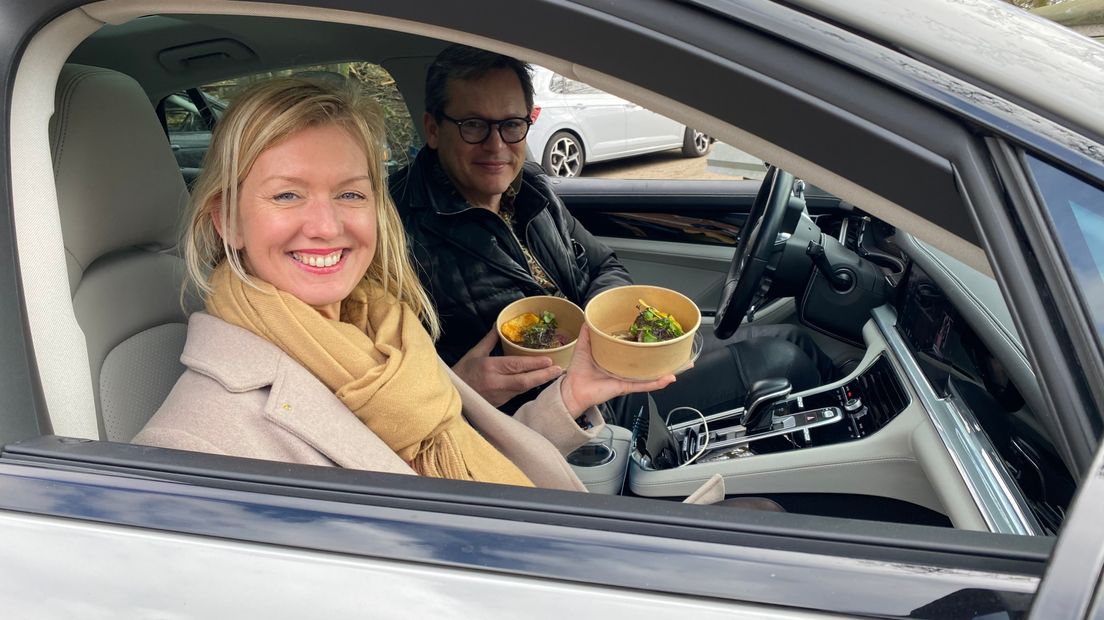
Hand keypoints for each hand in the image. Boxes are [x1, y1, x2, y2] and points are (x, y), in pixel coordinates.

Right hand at [452, 328, 564, 406]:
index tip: (549, 360)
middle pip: (524, 381)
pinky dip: (529, 387)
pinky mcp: (500, 403)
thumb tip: (498, 324)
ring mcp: (499, 395)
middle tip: (558, 370)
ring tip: (553, 375)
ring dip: (539, 382)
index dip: (534, 364)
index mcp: (490, 368)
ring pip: (523, 389)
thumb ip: (490, 340)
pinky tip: (538, 382)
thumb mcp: (474, 353)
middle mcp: (496, 383)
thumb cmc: (462, 372)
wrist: (451, 395)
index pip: (516, 366)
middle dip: (543, 376)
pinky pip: (517, 394)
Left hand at [559, 325, 675, 415]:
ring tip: (680, 364)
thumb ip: (588, 333)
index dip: (642, 343)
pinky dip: (656, 383)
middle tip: (672, 349)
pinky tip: (668, 378)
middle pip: (645, 363)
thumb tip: (589, 317)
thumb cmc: (578, 372)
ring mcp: (626, 379)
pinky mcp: (625, 386)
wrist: (572, 390)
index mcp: (615, 360)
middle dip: (660, 358)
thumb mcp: (583, 347)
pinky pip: (643, 385)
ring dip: (664, 371)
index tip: (652, 334)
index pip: (631, 351)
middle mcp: (623, 370)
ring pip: (649, 375)